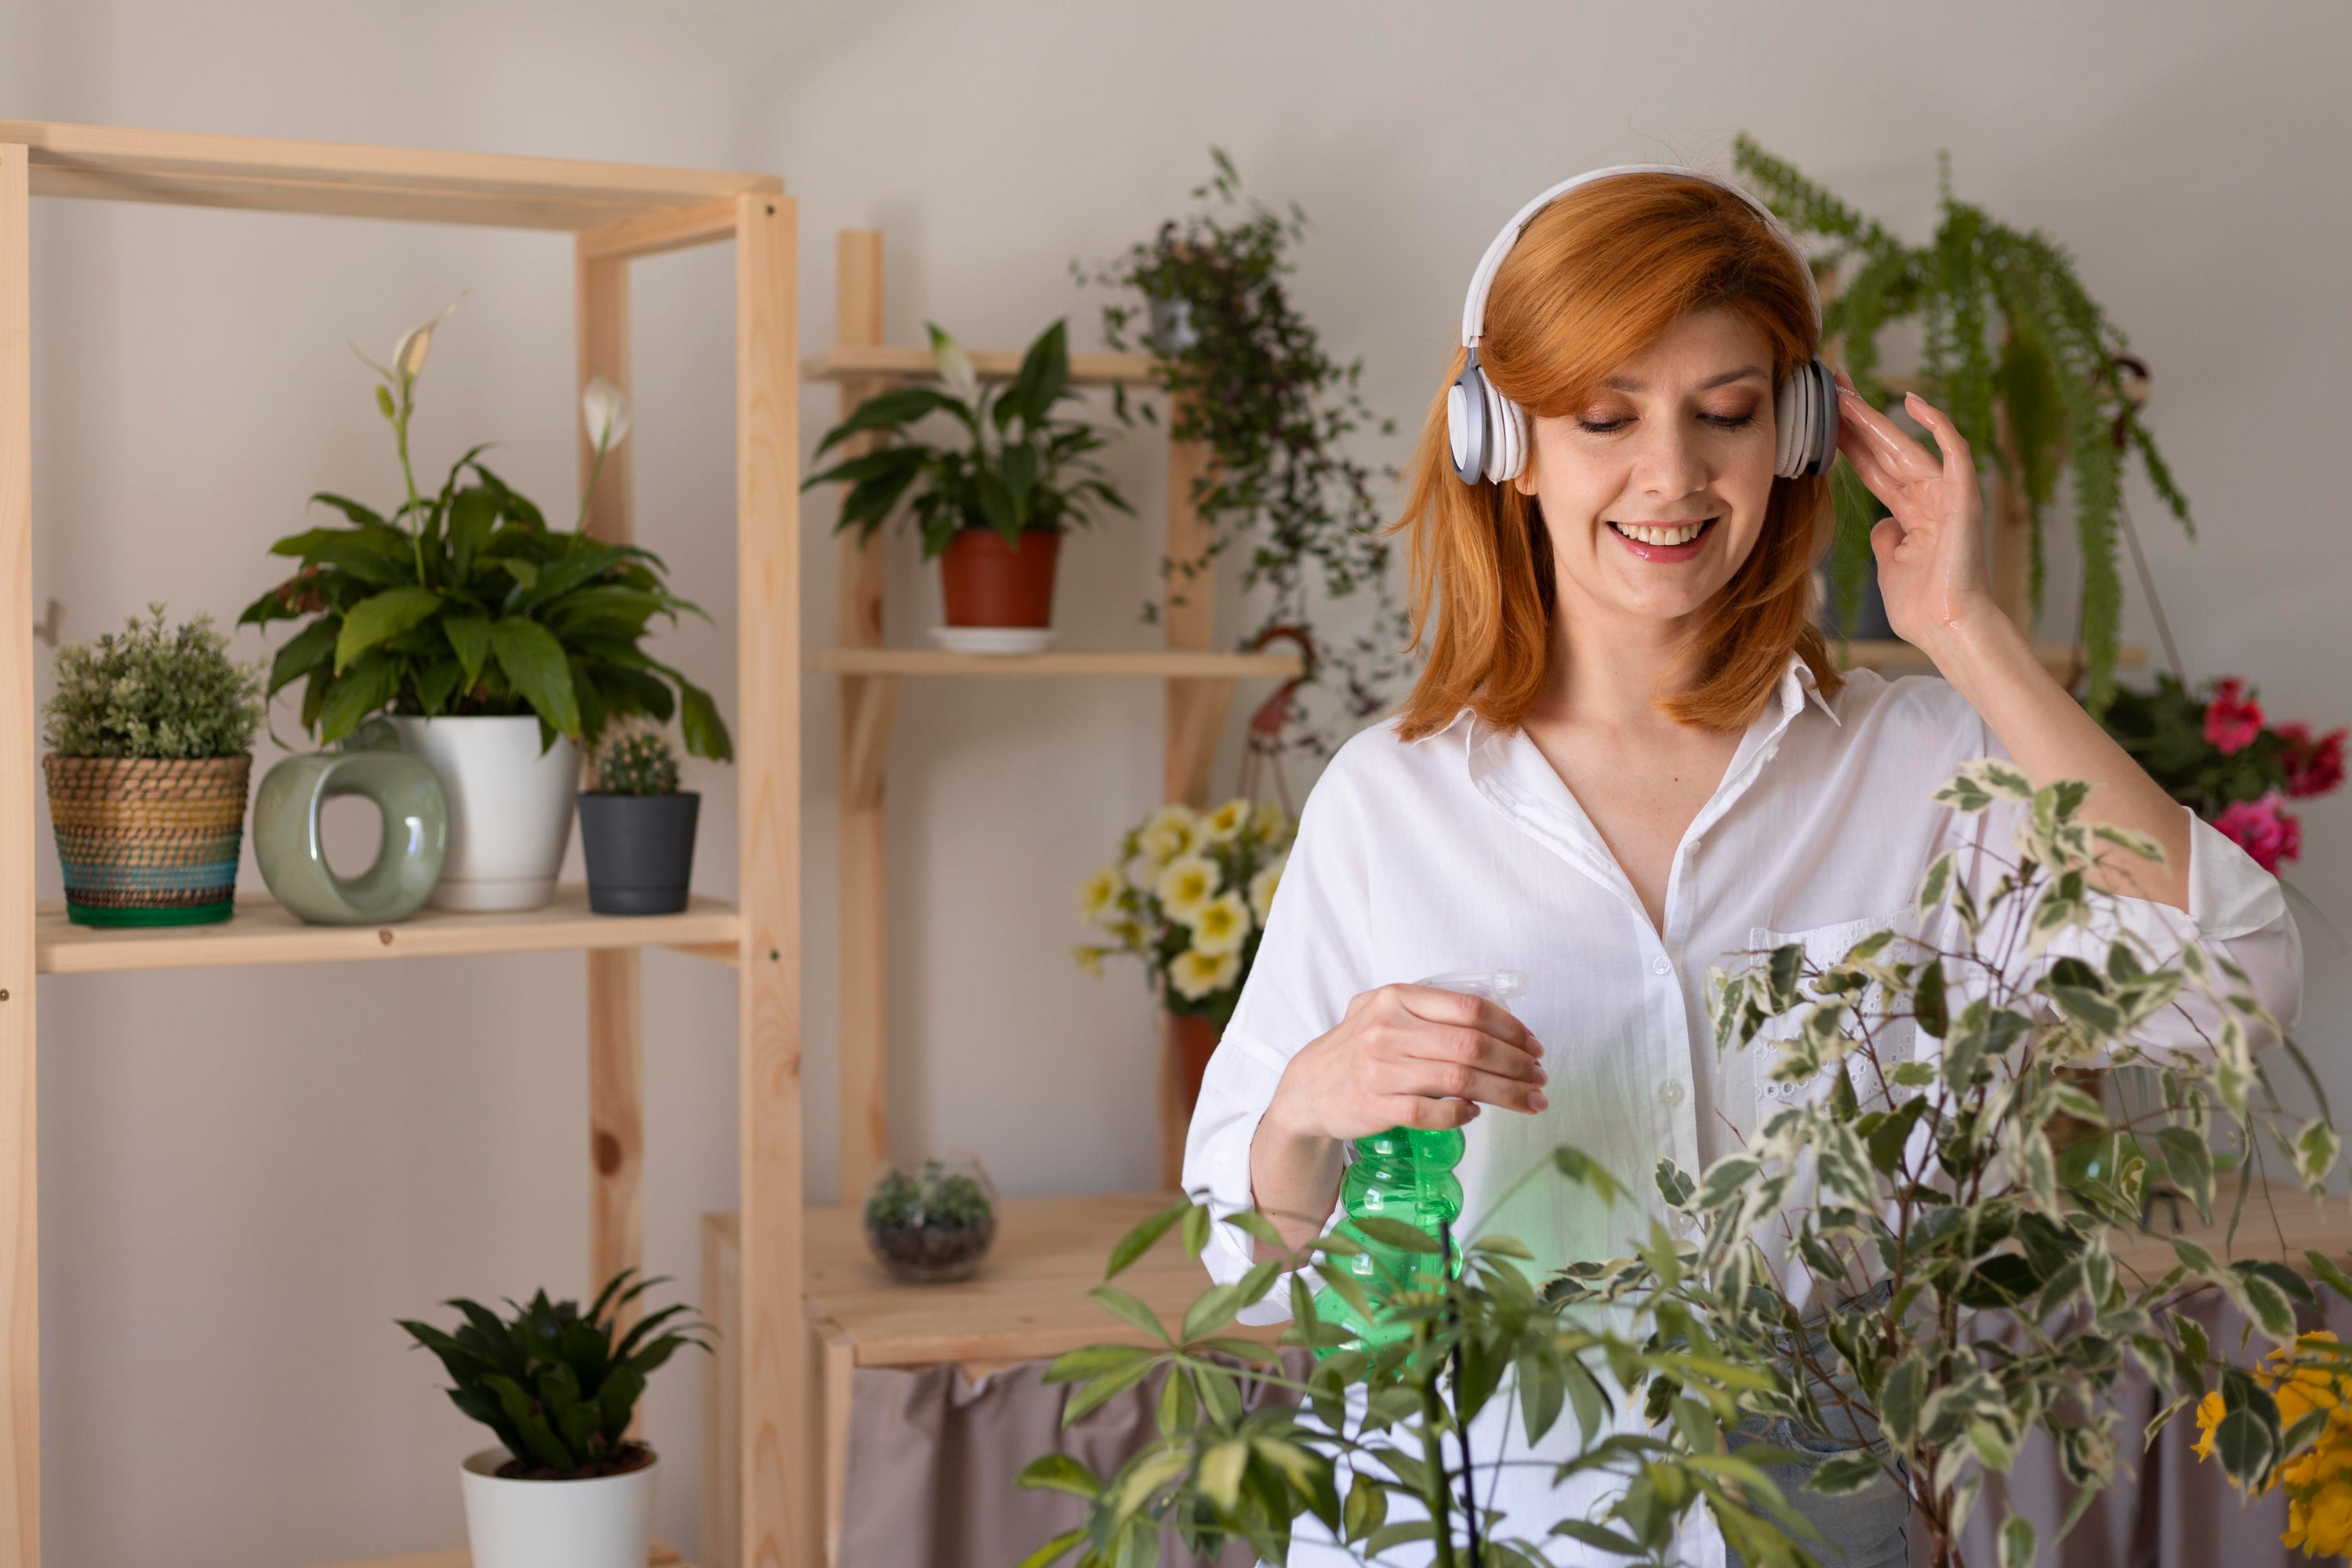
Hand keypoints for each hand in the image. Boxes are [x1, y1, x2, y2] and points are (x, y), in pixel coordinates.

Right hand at [1264, 984, 1547, 1145]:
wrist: (1308, 1089)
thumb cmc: (1359, 1048)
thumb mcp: (1384, 1011)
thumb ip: (1431, 1010)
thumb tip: (1499, 1022)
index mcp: (1397, 999)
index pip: (1469, 1008)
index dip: (1511, 1028)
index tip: (1533, 1045)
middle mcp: (1389, 1030)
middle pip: (1472, 1045)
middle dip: (1517, 1064)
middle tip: (1540, 1078)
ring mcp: (1382, 1069)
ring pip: (1461, 1079)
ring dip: (1506, 1092)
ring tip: (1530, 1100)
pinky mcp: (1378, 1106)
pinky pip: (1434, 1112)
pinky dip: (1463, 1113)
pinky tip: (1476, 1112)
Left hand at [1833, 372, 2000, 657]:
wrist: (1948, 630)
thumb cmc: (1922, 608)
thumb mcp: (1891, 566)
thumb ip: (1887, 539)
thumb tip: (1881, 524)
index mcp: (1911, 512)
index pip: (1873, 467)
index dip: (1848, 442)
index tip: (1823, 418)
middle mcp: (1929, 497)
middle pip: (1884, 450)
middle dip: (1856, 419)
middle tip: (1830, 386)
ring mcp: (1947, 495)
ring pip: (1905, 446)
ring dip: (1875, 420)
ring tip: (1846, 394)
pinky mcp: (1963, 497)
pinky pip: (1954, 451)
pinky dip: (1937, 425)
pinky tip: (1913, 402)